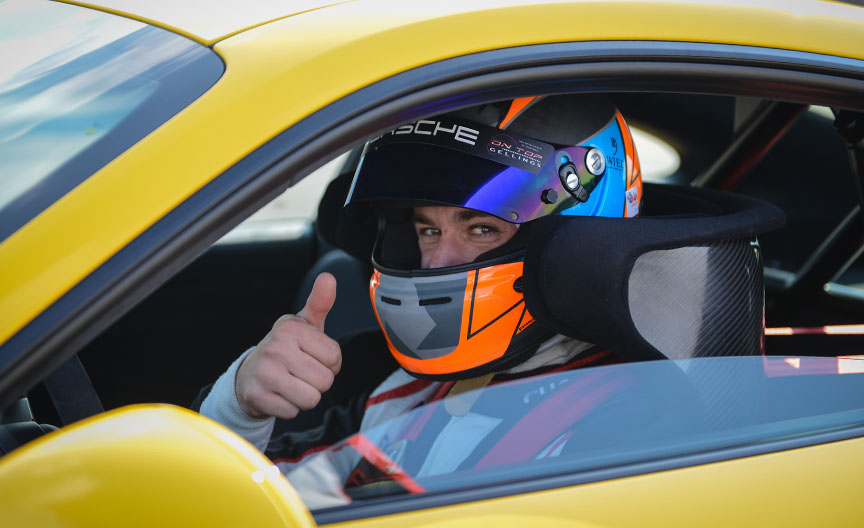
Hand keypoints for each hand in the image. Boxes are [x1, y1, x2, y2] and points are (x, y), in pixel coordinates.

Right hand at [235, 273, 341, 418]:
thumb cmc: (285, 350)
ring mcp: (264, 372)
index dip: (329, 363)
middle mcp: (276, 347)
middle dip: (317, 382)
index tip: (313, 358)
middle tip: (301, 373)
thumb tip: (328, 278)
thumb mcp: (303, 325)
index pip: (334, 356)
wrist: (249, 376)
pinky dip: (289, 408)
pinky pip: (293, 411)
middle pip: (325, 380)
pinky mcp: (257, 396)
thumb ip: (320, 302)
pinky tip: (279, 395)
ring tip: (291, 384)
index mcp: (290, 327)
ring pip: (311, 398)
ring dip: (305, 397)